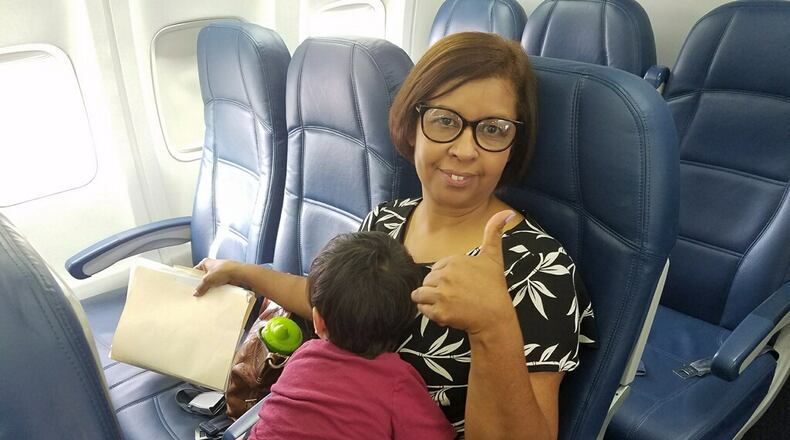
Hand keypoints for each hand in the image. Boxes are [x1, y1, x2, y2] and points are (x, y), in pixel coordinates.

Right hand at [193, 258, 243, 295]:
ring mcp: (219, 271)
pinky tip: (214, 293)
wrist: (238, 273)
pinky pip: (218, 284)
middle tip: (198, 292)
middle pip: (204, 276)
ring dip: (210, 286)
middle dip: (202, 283)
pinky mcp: (225, 277)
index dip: (193, 277)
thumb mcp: (207, 280)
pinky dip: (216, 288)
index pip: (196, 270)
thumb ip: (201, 287)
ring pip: (211, 281)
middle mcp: (212, 266)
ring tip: (206, 294)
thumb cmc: (223, 271)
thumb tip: (196, 292)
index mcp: (206, 262)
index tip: (190, 285)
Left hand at [411, 210, 515, 334]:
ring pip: (420, 294)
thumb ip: (493, 232)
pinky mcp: (439, 312)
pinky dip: (430, 313)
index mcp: (454, 261)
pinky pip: (422, 309)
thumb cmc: (494, 288)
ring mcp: (441, 294)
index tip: (459, 285)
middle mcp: (445, 275)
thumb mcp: (493, 257)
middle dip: (437, 289)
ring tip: (447, 304)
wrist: (496, 316)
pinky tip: (445, 312)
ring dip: (430, 300)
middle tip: (456, 297)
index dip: (445, 278)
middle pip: (427, 281)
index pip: (436, 268)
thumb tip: (506, 212)